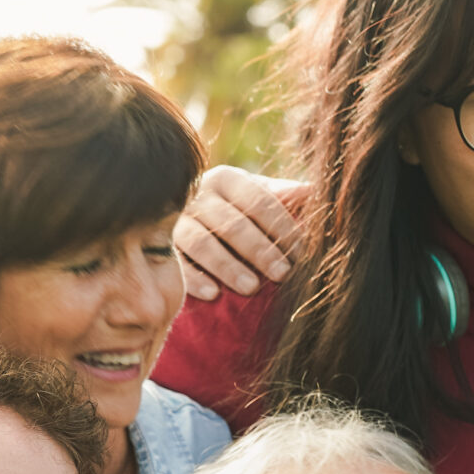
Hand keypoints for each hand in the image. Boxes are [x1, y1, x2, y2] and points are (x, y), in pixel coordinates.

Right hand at [173, 165, 308, 300]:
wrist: (184, 215)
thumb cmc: (232, 207)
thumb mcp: (255, 195)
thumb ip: (282, 195)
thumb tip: (314, 191)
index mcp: (226, 179)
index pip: (258, 201)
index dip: (281, 227)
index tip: (300, 252)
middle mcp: (198, 195)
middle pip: (232, 223)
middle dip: (260, 250)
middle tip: (282, 274)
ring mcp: (175, 220)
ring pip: (203, 243)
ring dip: (228, 267)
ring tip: (252, 288)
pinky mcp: (159, 246)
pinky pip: (177, 264)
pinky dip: (194, 279)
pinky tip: (213, 294)